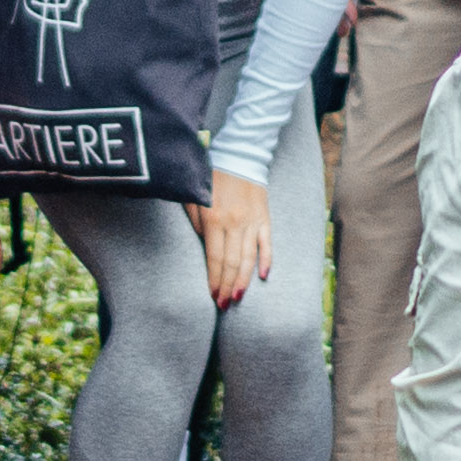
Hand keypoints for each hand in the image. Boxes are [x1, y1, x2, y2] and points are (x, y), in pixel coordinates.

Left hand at [189, 170, 270, 306]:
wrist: (239, 155)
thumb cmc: (210, 178)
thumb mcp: (194, 198)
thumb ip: (196, 224)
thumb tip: (203, 248)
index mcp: (214, 219)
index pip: (214, 259)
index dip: (214, 280)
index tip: (212, 296)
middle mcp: (234, 224)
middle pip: (231, 264)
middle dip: (226, 287)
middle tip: (223, 305)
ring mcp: (252, 222)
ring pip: (249, 259)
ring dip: (243, 281)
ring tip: (237, 298)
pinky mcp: (264, 218)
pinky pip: (266, 244)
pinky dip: (266, 261)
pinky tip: (263, 277)